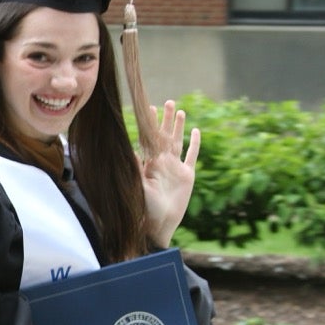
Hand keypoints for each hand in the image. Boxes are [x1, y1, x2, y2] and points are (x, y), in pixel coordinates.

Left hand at [140, 100, 199, 247]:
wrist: (160, 222)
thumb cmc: (145, 207)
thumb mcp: (138, 186)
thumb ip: (135, 169)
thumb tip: (129, 151)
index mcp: (149, 163)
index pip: (149, 138)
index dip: (150, 124)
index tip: (148, 108)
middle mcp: (162, 162)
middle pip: (165, 136)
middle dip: (166, 119)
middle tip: (168, 102)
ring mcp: (176, 168)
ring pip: (179, 142)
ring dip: (179, 127)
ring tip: (180, 111)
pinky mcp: (187, 175)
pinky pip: (192, 156)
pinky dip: (195, 144)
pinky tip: (196, 131)